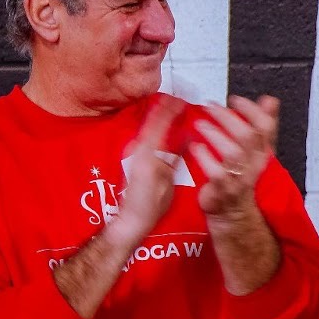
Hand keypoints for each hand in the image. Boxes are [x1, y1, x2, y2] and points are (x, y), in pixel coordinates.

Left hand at [106, 95, 179, 249]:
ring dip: (163, 118)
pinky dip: (159, 129)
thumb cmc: (149, 206)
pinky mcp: (136, 159)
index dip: (170, 109)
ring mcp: (135, 153)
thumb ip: (175, 156)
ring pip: (150, 129)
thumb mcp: (167, 181)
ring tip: (177, 110)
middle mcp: (138, 149)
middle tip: (181, 100)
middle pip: (153, 122)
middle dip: (167, 109)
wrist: (130, 220)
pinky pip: (149, 138)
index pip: (159, 123)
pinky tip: (168, 128)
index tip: (182, 99)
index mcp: (147, 153)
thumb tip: (188, 137)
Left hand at [190, 95, 278, 219]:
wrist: (233, 213)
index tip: (235, 99)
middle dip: (228, 117)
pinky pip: (216, 172)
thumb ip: (262, 124)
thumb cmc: (240, 177)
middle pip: (249, 136)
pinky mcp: (224, 189)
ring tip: (201, 124)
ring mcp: (240, 178)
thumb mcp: (255, 150)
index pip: (266, 127)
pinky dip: (205, 158)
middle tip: (210, 107)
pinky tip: (196, 147)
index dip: (252, 110)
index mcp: (263, 152)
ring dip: (216, 135)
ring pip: (234, 153)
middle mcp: (255, 164)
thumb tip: (270, 100)